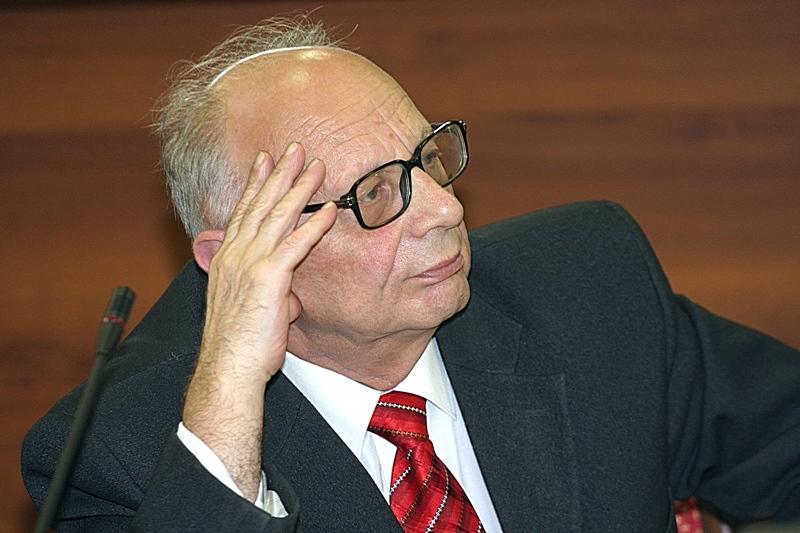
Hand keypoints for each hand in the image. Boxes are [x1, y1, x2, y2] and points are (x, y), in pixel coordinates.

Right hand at [183, 143, 336, 499]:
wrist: (227, 368)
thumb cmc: (238, 347)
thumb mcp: (251, 312)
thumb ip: (272, 297)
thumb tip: (289, 300)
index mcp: (225, 259)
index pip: (243, 213)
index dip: (256, 184)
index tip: (266, 162)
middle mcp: (234, 254)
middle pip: (259, 204)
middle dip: (278, 173)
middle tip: (293, 149)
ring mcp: (249, 263)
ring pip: (277, 215)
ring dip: (299, 188)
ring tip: (315, 166)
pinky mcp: (268, 277)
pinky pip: (296, 244)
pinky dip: (314, 225)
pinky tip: (330, 210)